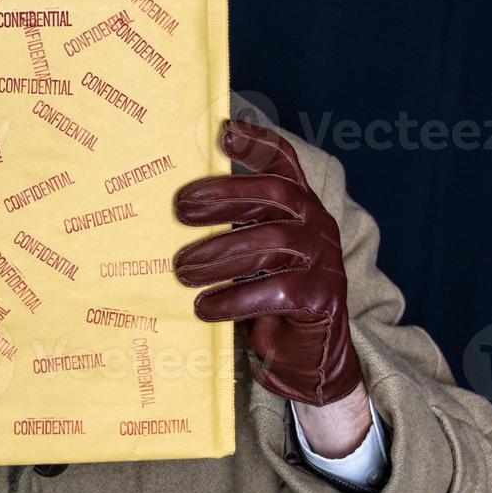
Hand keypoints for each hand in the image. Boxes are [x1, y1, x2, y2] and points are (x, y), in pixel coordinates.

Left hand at [173, 121, 362, 407]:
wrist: (306, 361)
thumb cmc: (265, 304)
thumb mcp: (247, 261)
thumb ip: (228, 231)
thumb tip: (168, 213)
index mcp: (298, 207)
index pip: (283, 162)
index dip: (256, 142)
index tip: (223, 131)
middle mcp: (316, 225)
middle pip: (273, 195)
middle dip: (224, 196)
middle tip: (180, 209)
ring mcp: (324, 260)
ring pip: (271, 241)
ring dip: (219, 254)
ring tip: (182, 270)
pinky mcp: (323, 298)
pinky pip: (276, 290)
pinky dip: (234, 298)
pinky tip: (205, 307)